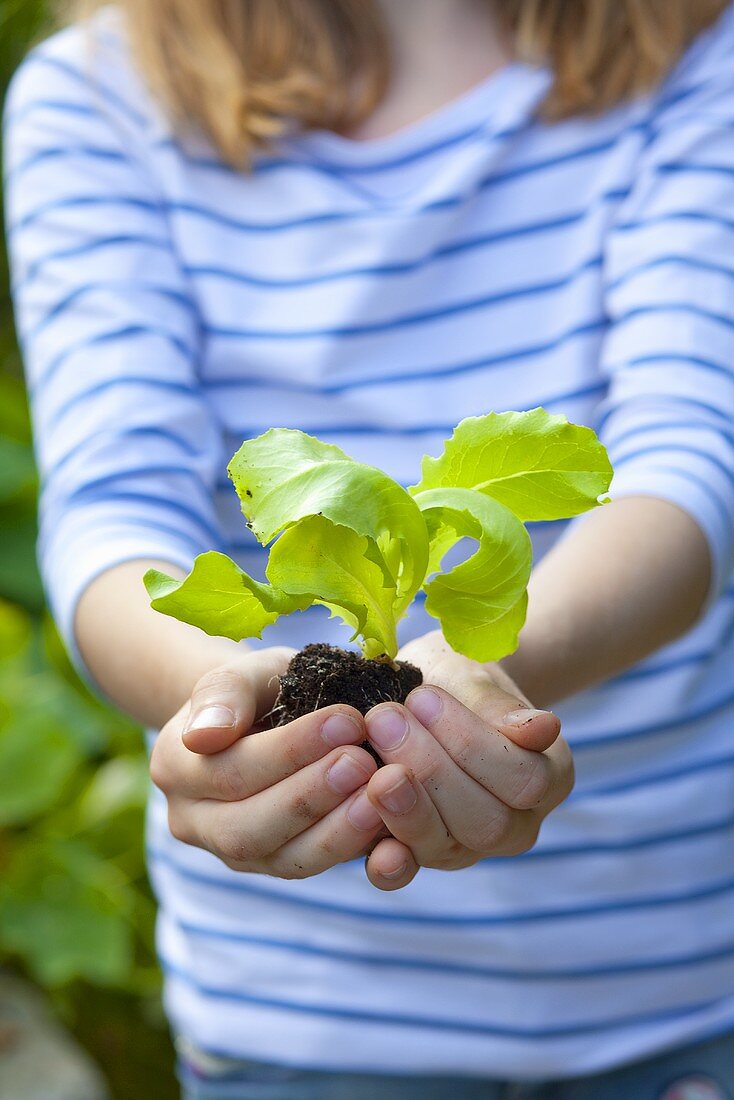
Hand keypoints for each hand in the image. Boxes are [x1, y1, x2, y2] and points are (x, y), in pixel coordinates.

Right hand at [150, 647, 386, 877]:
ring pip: (282, 858)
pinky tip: (387, 821)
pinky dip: (350, 847)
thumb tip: (204, 735)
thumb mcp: (241, 671)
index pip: (230, 770)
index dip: (290, 750)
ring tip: (380, 795)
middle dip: (311, 797)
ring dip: (336, 831)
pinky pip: (311, 866)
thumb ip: (222, 694)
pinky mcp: (274, 864)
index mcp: (175, 767)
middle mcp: (193, 821)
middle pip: (248, 827)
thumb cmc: (256, 687)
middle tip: (363, 763)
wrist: (266, 714)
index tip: (346, 720)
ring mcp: (232, 852)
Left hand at [362, 631, 573, 890]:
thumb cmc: (456, 683)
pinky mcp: (418, 857)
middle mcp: (515, 826)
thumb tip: (544, 728)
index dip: (471, 743)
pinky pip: (406, 873)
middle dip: (430, 771)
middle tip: (385, 719)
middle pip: (486, 823)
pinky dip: (391, 865)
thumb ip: (501, 708)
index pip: (523, 780)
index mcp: (548, 779)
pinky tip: (375, 851)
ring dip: (404, 808)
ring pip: (445, 848)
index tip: (423, 697)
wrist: (423, 694)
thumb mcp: (477, 679)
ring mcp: (467, 848)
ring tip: (371, 763)